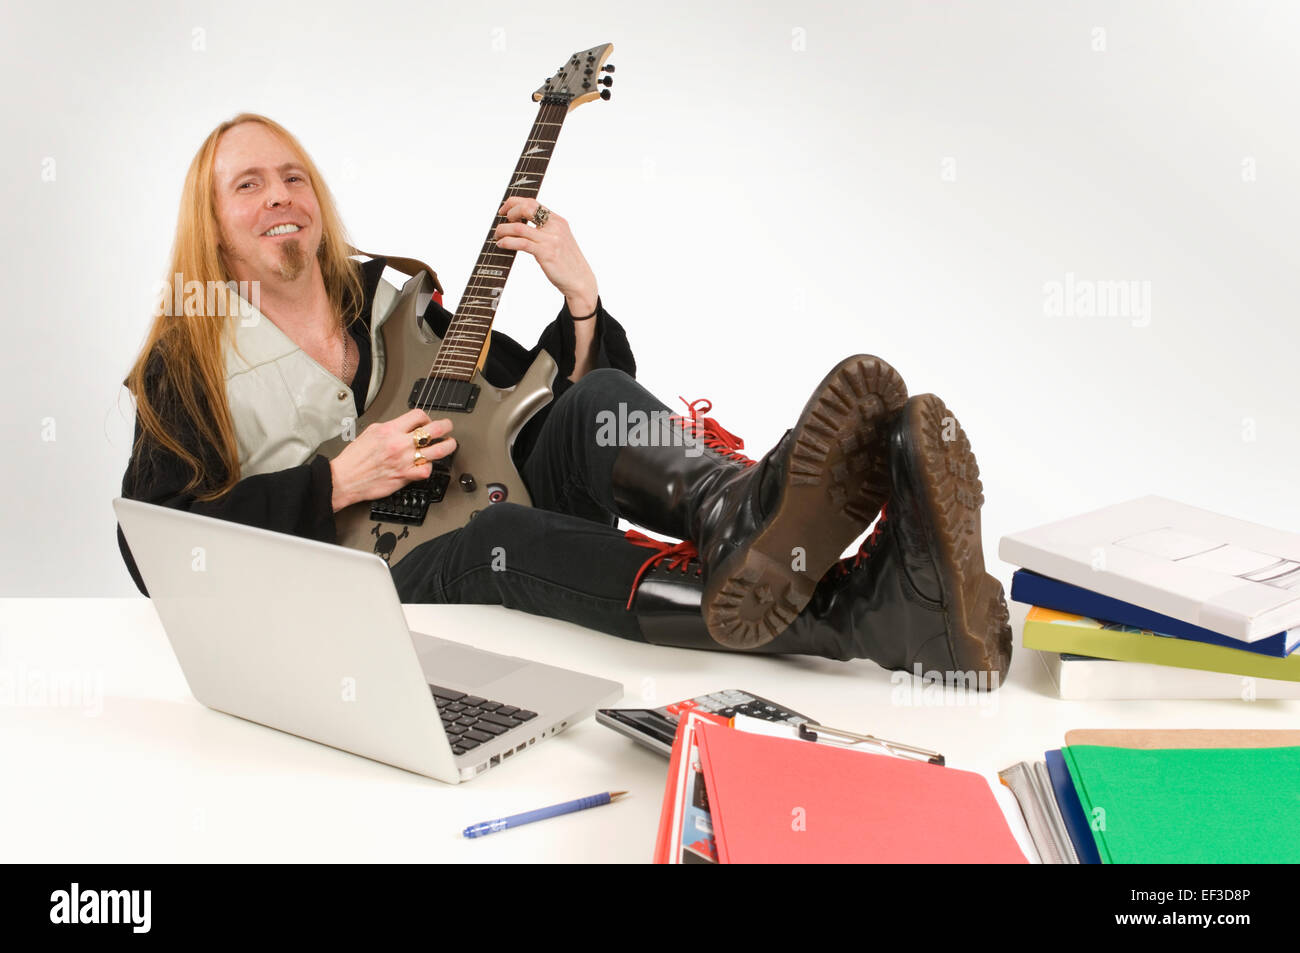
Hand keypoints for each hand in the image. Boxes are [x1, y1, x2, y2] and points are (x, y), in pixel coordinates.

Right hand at [328, 409, 455, 511]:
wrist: (344, 479)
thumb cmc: (354, 459)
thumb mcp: (371, 432)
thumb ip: (390, 428)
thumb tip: (404, 425)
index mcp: (390, 430)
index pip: (418, 415)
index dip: (427, 417)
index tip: (427, 422)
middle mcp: (400, 443)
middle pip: (435, 429)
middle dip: (447, 426)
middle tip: (448, 428)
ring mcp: (405, 460)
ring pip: (439, 450)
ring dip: (448, 446)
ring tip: (449, 444)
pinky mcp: (405, 476)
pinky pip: (427, 470)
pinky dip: (429, 468)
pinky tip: (427, 465)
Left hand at [495, 197, 597, 315]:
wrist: (580, 281)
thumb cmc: (567, 263)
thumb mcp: (559, 240)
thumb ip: (545, 230)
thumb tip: (521, 226)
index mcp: (558, 221)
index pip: (533, 202)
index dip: (514, 203)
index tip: (504, 210)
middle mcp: (555, 227)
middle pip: (526, 208)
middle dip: (509, 213)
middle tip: (502, 224)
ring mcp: (550, 239)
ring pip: (518, 227)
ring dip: (503, 230)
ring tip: (498, 237)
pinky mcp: (546, 253)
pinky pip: (520, 243)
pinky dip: (507, 242)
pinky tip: (501, 245)